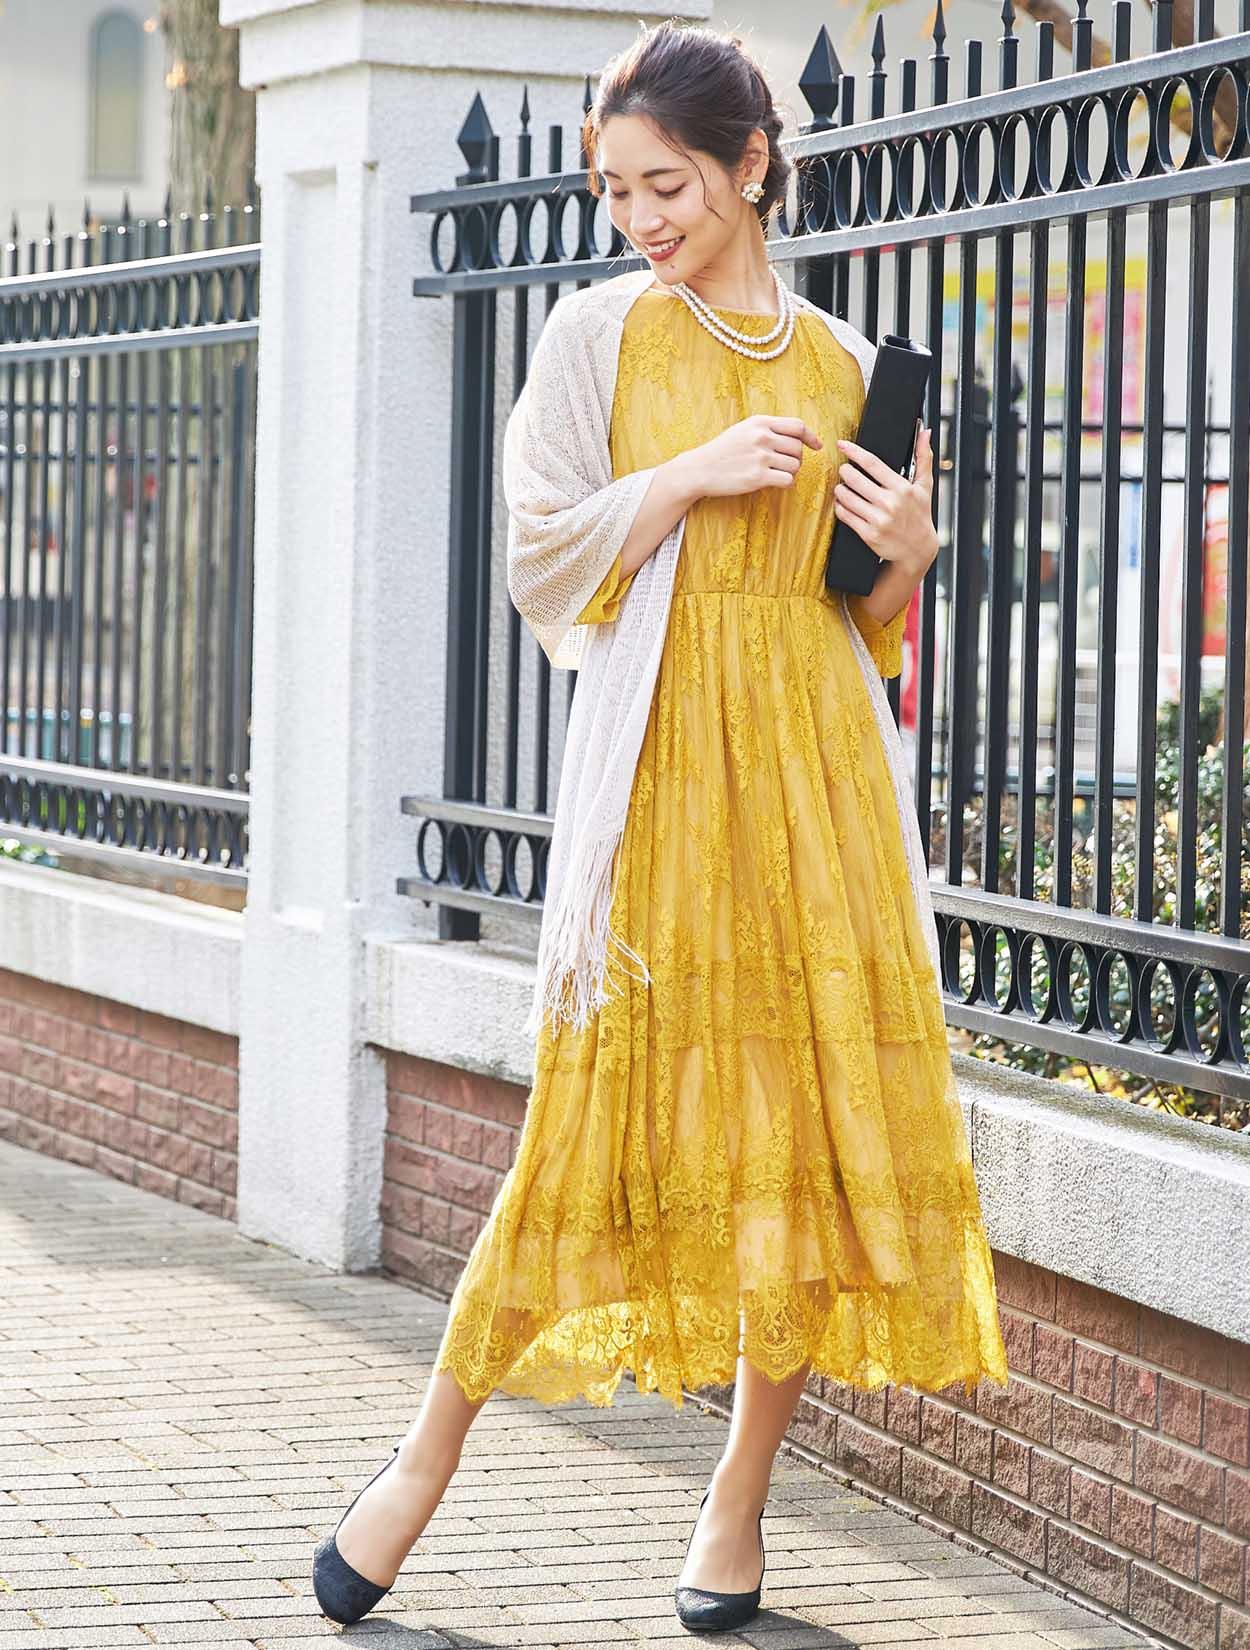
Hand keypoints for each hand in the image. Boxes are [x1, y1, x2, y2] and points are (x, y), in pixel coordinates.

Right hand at [681, 414, 822, 499]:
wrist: (700, 469)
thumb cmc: (723, 451)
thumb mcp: (744, 430)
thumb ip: (768, 429)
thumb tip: (798, 435)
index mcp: (760, 422)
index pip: (797, 426)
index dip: (810, 437)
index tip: (816, 446)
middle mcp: (762, 437)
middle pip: (798, 448)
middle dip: (796, 458)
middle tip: (783, 465)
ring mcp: (760, 457)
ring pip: (795, 465)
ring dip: (790, 472)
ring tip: (775, 474)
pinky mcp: (757, 477)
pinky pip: (787, 480)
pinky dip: (785, 483)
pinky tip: (774, 483)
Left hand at [833, 425, 938, 575]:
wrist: (918, 549)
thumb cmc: (920, 515)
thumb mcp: (925, 486)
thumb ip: (924, 457)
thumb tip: (925, 432)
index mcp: (902, 489)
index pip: (872, 464)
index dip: (854, 452)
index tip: (842, 445)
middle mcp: (889, 503)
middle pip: (854, 478)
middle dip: (845, 471)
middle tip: (844, 470)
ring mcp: (878, 520)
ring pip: (846, 496)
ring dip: (840, 489)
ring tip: (843, 487)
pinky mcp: (868, 534)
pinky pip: (845, 515)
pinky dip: (840, 506)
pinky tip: (843, 503)